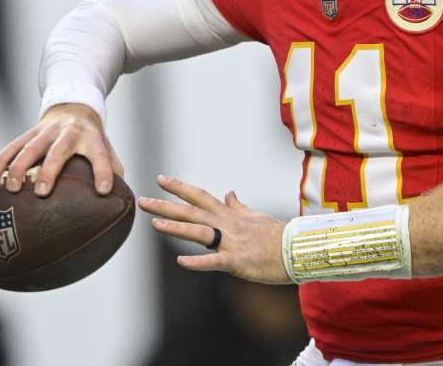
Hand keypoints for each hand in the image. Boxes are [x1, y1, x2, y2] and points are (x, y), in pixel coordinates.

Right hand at [0, 103, 123, 197]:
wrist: (73, 106)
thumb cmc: (92, 138)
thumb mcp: (107, 148)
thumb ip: (113, 171)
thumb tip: (119, 202)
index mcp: (92, 139)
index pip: (101, 155)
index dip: (103, 172)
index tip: (102, 191)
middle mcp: (69, 133)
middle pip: (58, 151)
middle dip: (49, 171)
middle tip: (42, 193)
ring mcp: (46, 131)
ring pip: (30, 147)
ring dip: (19, 167)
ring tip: (11, 188)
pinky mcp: (29, 132)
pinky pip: (13, 145)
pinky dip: (1, 160)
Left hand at [138, 176, 290, 284]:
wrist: (299, 250)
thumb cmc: (278, 236)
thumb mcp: (256, 216)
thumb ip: (238, 206)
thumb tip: (228, 192)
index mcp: (230, 216)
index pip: (200, 197)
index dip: (180, 188)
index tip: (161, 179)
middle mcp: (228, 225)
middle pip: (193, 212)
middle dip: (167, 206)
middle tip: (143, 201)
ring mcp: (233, 242)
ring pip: (200, 232)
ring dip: (177, 228)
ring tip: (155, 224)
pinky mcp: (239, 261)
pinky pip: (216, 261)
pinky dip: (198, 262)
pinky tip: (181, 262)